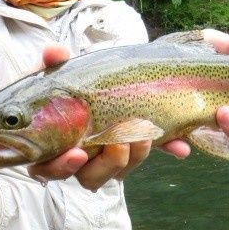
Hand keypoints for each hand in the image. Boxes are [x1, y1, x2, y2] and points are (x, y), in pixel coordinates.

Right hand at [28, 45, 152, 190]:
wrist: (87, 85)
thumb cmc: (58, 87)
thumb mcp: (53, 73)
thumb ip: (51, 62)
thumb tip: (54, 51)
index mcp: (49, 146)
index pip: (48, 168)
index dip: (62, 166)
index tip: (79, 154)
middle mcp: (76, 160)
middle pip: (89, 178)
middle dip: (108, 164)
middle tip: (119, 142)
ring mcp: (104, 158)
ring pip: (117, 174)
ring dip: (133, 159)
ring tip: (143, 135)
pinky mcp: (131, 151)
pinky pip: (143, 157)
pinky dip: (163, 150)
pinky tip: (180, 146)